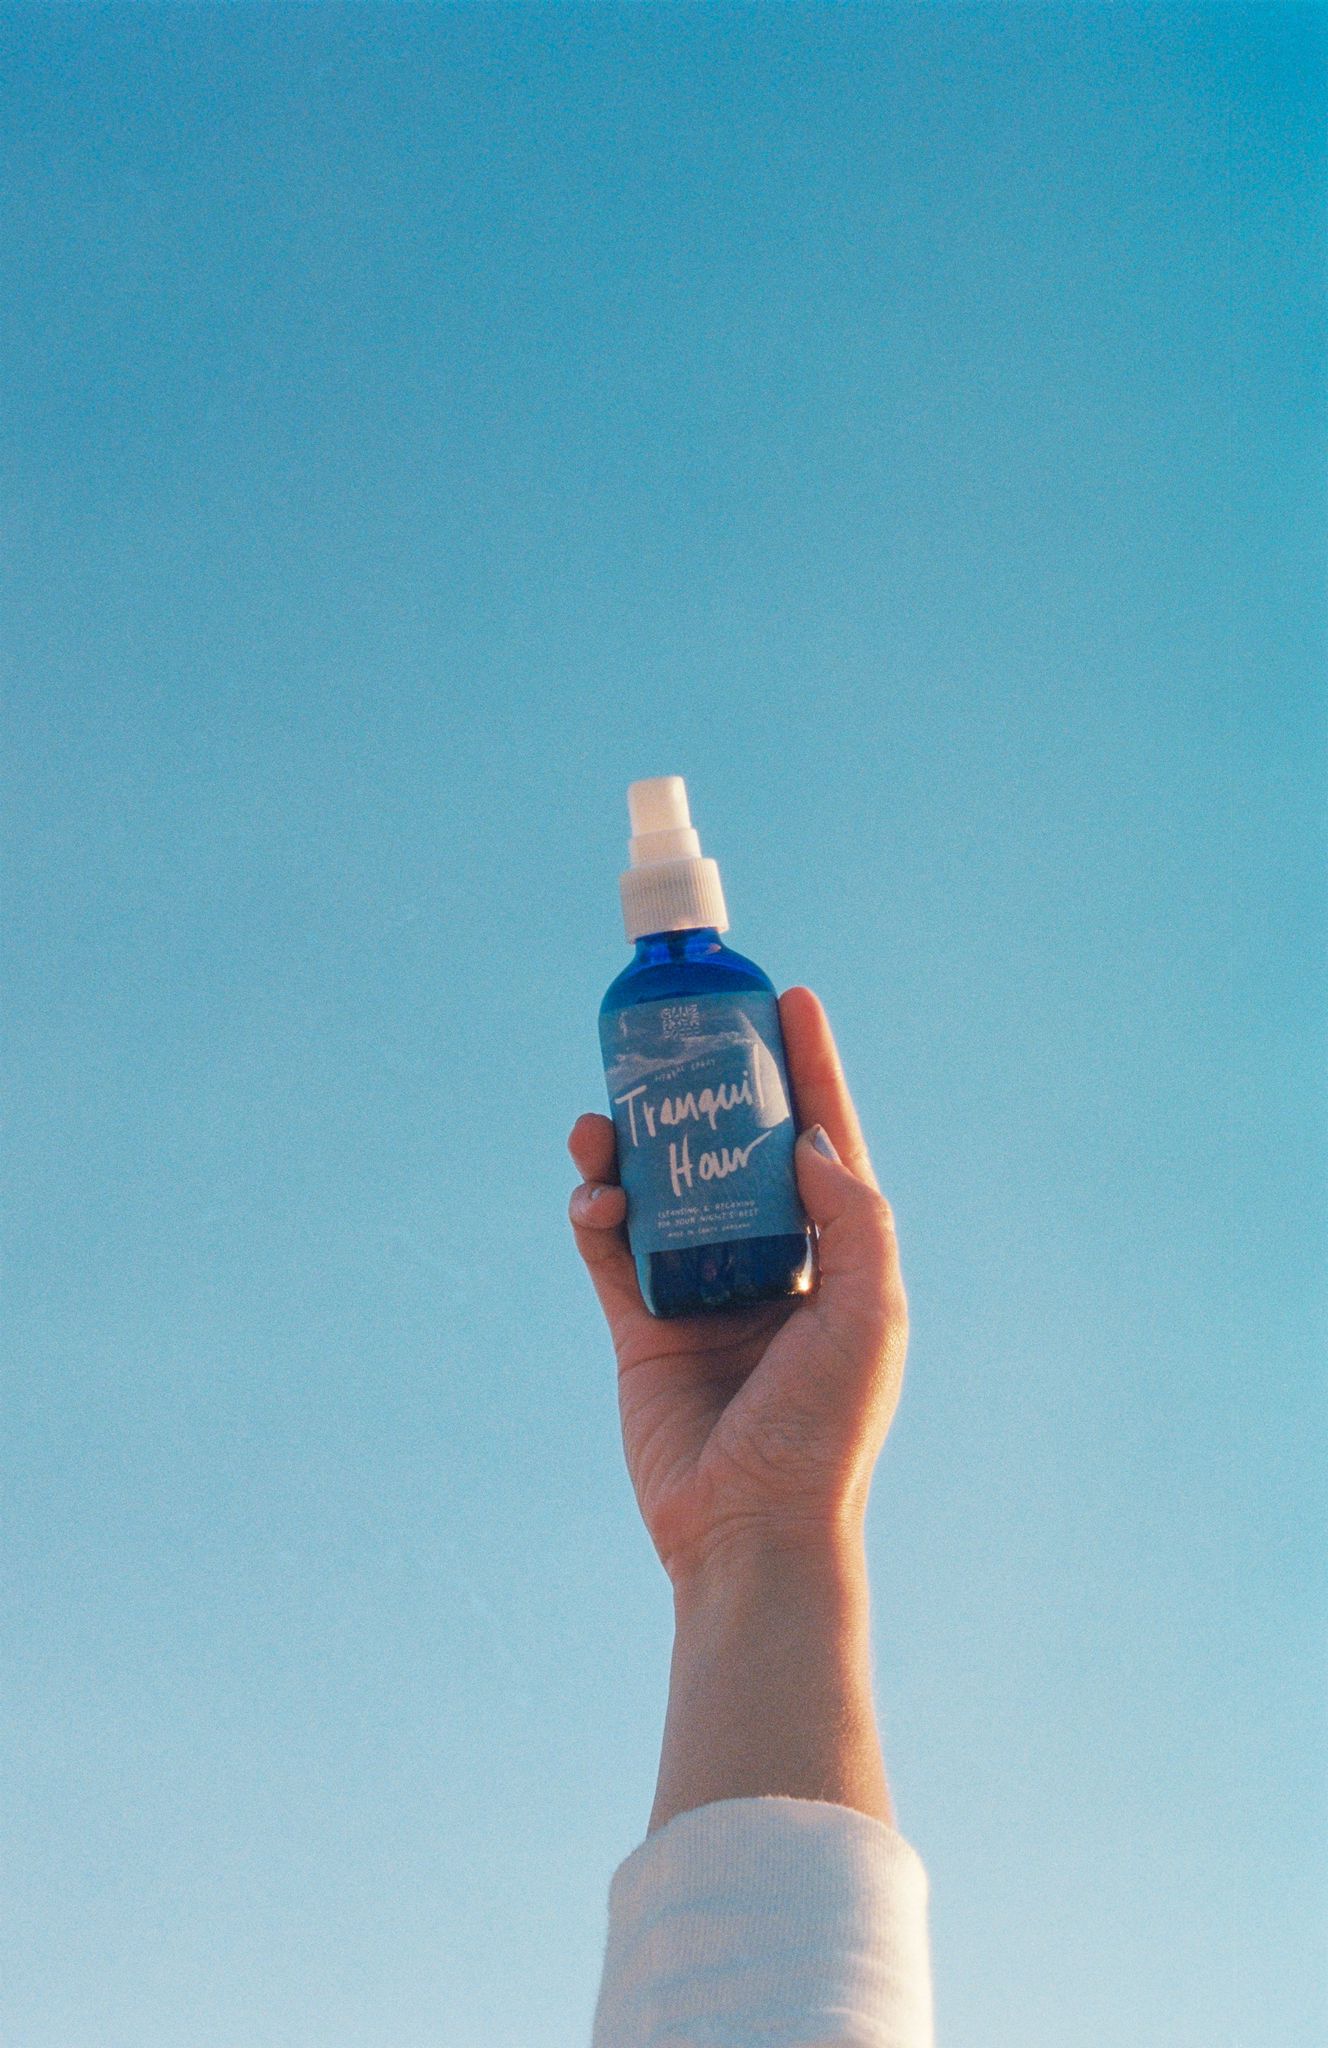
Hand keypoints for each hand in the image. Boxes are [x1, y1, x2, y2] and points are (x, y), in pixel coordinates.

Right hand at [568, 987, 907, 1589]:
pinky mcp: (642, 1327)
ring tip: (601, 1122)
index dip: (810, 1069)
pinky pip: (610, 1251)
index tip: (791, 999)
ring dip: (630, 1149)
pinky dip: (596, 1213)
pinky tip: (593, 1195)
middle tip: (670, 1044)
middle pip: (728, 1153)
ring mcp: (702, 1294)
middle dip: (701, 1095)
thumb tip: (805, 1139)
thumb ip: (850, 1218)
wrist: (751, 1535)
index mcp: (835, 1259)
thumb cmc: (826, 1430)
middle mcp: (769, 1266)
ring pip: (660, 1192)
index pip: (822, 1142)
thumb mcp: (869, 1315)